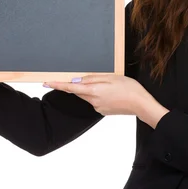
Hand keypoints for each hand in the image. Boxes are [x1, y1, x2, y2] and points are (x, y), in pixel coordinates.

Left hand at [44, 75, 168, 128]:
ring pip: (88, 95)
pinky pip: (95, 100)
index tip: (46, 83)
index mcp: (94, 91)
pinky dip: (98, 94)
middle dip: (78, 85)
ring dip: (91, 89)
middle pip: (79, 91)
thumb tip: (77, 81)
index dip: (57, 85)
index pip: (70, 88)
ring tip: (109, 84)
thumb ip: (92, 78)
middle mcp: (93, 101)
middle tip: (91, 78)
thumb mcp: (111, 77)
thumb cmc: (129, 88)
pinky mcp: (103, 110)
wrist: (141, 105)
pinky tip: (111, 92)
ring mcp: (98, 107)